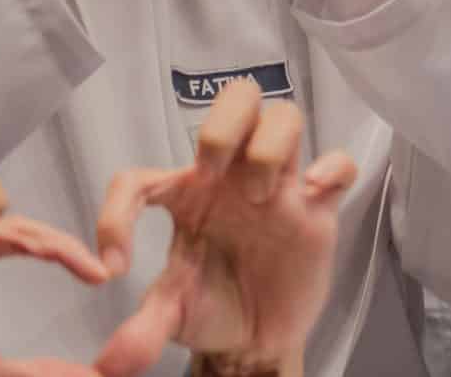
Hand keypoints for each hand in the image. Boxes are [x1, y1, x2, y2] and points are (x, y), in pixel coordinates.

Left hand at [92, 80, 355, 376]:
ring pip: (284, 117)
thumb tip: (111, 363)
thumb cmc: (210, 311)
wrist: (257, 339)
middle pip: (236, 100)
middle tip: (214, 172)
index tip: (114, 270)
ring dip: (269, 147)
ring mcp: (279, 186)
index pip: (140, 178)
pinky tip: (314, 195)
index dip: (116, 214)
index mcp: (185, 197)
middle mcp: (232, 179)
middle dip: (223, 126)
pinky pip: (339, 164)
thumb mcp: (169, 317)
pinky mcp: (318, 206)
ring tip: (262, 198)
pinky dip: (332, 169)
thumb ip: (142, 330)